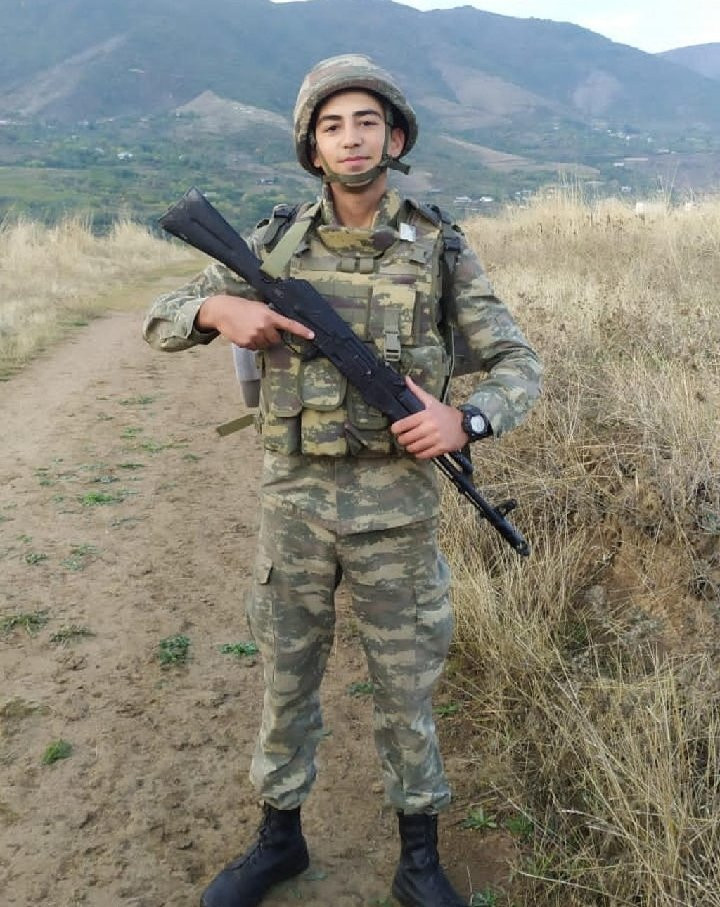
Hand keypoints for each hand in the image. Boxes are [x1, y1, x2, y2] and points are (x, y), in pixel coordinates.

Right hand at [196, 294, 314, 348]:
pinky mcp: (246, 343)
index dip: (301, 331)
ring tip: (251, 330)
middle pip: (276, 340)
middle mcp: (264, 327)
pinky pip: (255, 348)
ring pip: (266, 345)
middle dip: (273, 336)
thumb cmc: (242, 306)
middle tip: (263, 329)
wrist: (222, 311)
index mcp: (269, 316)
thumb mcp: (259, 306)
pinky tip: (245, 333)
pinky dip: (252, 343)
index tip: (312, 336)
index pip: (289, 324)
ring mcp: (255, 337)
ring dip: (262, 340)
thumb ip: (271, 316)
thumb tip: (280, 326)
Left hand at [390, 376, 466, 458]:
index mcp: (426, 415)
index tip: (394, 430)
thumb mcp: (431, 401)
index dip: (396, 429)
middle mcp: (431, 427)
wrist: (466, 424)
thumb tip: (406, 379)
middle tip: (402, 439)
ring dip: (409, 447)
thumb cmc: (445, 413)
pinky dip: (419, 454)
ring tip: (410, 445)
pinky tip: (419, 450)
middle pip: (407, 438)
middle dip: (402, 440)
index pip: (405, 424)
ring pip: (414, 447)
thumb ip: (417, 391)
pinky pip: (424, 455)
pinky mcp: (442, 448)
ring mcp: (436, 438)